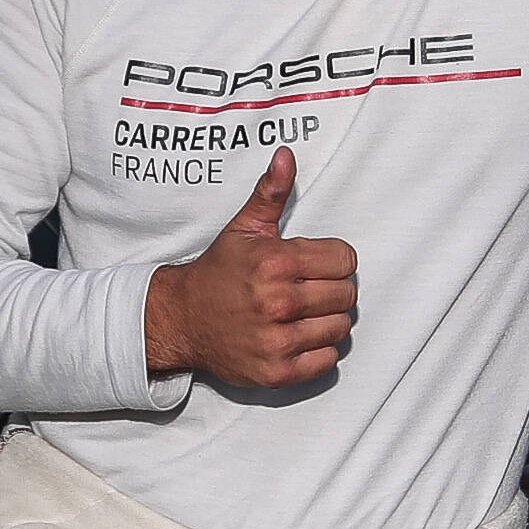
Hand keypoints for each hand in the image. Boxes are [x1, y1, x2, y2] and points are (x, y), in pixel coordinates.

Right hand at [143, 148, 356, 388]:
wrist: (182, 319)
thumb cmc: (219, 272)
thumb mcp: (243, 228)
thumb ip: (271, 192)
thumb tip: (286, 156)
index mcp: (275, 263)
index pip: (345, 260)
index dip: (333, 260)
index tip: (314, 265)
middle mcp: (278, 303)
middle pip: (347, 295)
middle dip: (332, 289)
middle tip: (309, 289)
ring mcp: (278, 341)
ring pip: (341, 328)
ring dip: (329, 320)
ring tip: (304, 312)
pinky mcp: (277, 372)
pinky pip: (328, 360)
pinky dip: (320, 350)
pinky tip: (299, 336)